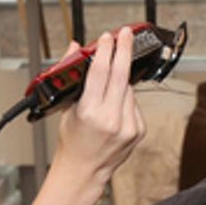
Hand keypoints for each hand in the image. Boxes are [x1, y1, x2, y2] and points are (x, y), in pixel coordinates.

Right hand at [50, 27, 144, 187]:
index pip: (101, 72)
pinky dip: (126, 98)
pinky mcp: (139, 130)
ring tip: (110, 84)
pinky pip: (134, 103)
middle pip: (122, 75)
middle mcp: (111, 119)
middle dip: (124, 50)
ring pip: (129, 89)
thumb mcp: (66, 107)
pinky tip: (115, 105)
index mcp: (89, 112)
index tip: (108, 37)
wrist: (85, 170)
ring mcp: (127, 125)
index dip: (106, 50)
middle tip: (126, 35)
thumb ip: (73, 76)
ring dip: (122, 79)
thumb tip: (74, 48)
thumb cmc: (73, 141)